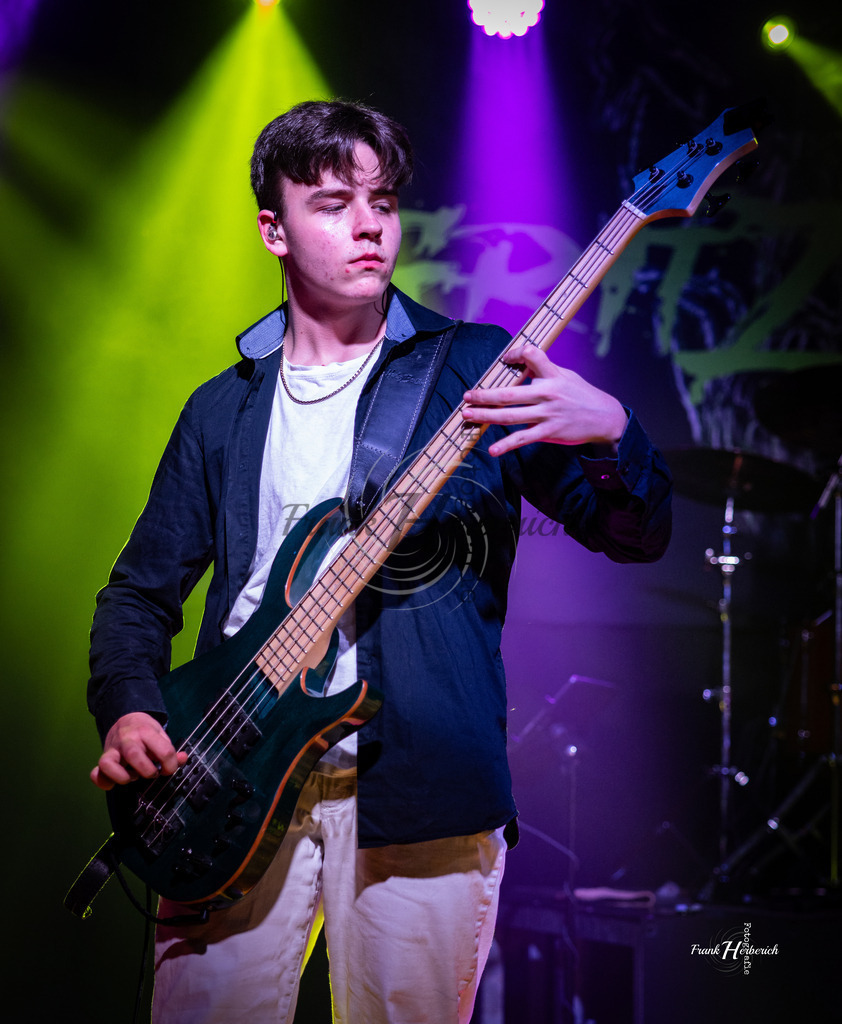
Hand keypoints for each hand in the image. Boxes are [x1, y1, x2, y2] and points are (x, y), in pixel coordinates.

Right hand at [90, 712, 186, 790]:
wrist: (126, 719)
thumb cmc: (145, 731)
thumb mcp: (161, 735)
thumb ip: (171, 750)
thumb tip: (183, 759)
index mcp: (146, 731)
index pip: (164, 750)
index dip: (171, 765)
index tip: (169, 769)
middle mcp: (127, 739)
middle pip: (134, 755)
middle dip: (147, 771)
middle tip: (152, 773)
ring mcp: (113, 749)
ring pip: (109, 764)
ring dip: (124, 777)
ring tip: (133, 776)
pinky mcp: (104, 758)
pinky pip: (96, 773)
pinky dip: (103, 782)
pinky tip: (114, 783)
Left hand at [462, 343, 627, 456]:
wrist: (604, 417)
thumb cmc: (581, 394)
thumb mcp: (566, 375)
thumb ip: (544, 370)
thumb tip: (521, 362)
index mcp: (552, 375)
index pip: (531, 356)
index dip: (516, 355)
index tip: (505, 358)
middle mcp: (547, 393)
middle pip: (509, 393)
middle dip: (484, 395)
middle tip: (466, 396)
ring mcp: (547, 414)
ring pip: (510, 416)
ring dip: (486, 416)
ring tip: (468, 416)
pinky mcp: (549, 432)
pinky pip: (523, 439)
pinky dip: (506, 445)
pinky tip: (492, 450)